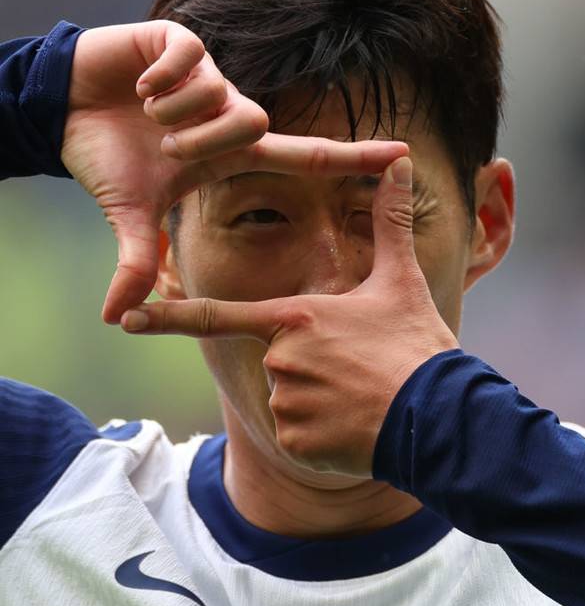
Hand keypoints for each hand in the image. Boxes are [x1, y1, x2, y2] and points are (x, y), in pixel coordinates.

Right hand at [61, 19, 408, 322]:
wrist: (65, 108)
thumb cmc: (108, 157)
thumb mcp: (130, 211)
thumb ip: (136, 260)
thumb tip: (116, 318)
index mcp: (232, 151)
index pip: (307, 155)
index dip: (354, 158)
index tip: (403, 155)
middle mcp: (231, 111)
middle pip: (256, 123)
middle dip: (202, 140)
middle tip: (164, 144)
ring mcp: (209, 75)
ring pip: (219, 94)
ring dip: (174, 112)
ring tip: (145, 112)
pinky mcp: (181, 41)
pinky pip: (188, 61)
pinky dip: (158, 79)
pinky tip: (139, 84)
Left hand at [119, 156, 458, 477]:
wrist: (440, 417)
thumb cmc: (416, 346)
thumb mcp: (402, 281)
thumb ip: (390, 221)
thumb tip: (401, 162)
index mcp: (295, 318)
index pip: (218, 316)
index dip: (168, 317)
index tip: (125, 319)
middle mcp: (280, 359)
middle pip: (277, 361)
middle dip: (310, 367)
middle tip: (358, 370)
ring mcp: (285, 403)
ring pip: (288, 400)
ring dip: (318, 402)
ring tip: (361, 398)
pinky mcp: (296, 443)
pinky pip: (298, 436)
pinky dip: (322, 435)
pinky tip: (356, 427)